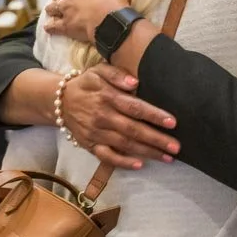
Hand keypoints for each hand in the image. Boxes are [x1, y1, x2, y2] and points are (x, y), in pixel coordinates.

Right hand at [60, 63, 179, 169]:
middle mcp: (102, 117)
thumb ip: (116, 74)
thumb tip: (134, 83)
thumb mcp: (98, 71)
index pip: (134, 107)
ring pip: (124, 145)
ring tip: (168, 157)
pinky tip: (140, 165)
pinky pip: (107, 157)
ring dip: (147, 152)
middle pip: (133, 130)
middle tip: (176, 147)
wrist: (59, 101)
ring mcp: (96, 133)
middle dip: (156, 139)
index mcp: (107, 97)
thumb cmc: (86, 84)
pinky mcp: (90, 145)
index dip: (154, 115)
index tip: (173, 122)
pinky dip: (123, 162)